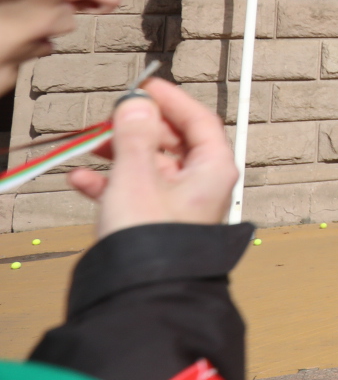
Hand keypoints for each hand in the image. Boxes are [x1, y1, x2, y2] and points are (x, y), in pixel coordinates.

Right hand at [70, 78, 238, 237]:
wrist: (142, 293)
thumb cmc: (152, 239)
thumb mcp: (136, 176)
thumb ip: (135, 135)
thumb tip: (138, 103)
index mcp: (214, 170)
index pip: (200, 121)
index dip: (172, 100)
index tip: (147, 85)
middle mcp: (203, 186)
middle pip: (174, 142)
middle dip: (140, 128)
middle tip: (113, 118)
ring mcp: (180, 205)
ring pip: (150, 166)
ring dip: (120, 154)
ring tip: (92, 148)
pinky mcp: (156, 222)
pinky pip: (134, 191)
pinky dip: (110, 182)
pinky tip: (81, 179)